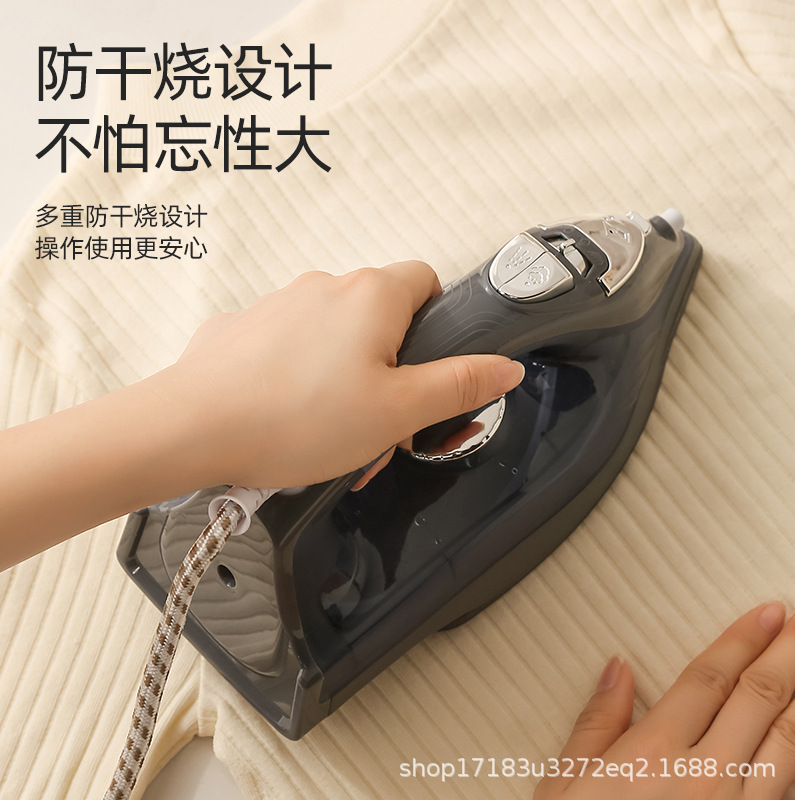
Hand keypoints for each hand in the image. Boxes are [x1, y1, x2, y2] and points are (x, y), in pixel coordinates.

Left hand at [0, 260, 523, 569]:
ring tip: (332, 431)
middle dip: (389, 363)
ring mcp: (279, 304)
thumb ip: (459, 385)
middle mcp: (325, 286)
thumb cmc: (295, 418)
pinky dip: (299, 376)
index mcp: (372, 295)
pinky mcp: (245, 329)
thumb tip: (504, 366)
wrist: (192, 428)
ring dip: (344, 375)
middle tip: (383, 419)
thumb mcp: (397, 411)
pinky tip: (289, 417)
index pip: (427, 280)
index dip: (438, 322)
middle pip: (379, 313)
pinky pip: (289, 346)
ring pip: (333, 334)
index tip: (429, 366)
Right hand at [533, 602, 794, 798]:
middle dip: (787, 655)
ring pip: (788, 744)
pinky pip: (791, 792)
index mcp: (654, 752)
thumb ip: (598, 719)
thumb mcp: (567, 780)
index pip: (710, 677)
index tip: (766, 613)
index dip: (742, 640)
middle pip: (757, 699)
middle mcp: (704, 777)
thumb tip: (616, 667)